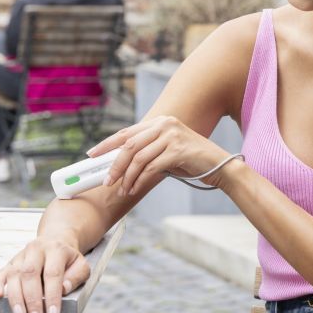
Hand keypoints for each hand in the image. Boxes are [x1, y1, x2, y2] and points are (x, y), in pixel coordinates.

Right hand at [0, 235, 90, 312]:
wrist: (56, 241)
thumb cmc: (69, 259)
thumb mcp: (82, 266)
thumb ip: (76, 277)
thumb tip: (63, 288)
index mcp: (56, 249)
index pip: (53, 273)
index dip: (52, 295)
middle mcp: (37, 249)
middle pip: (30, 273)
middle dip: (32, 299)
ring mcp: (22, 255)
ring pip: (14, 274)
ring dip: (15, 296)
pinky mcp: (11, 262)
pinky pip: (1, 272)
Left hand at [89, 115, 230, 196]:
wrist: (220, 167)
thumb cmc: (191, 162)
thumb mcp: (167, 151)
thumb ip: (147, 152)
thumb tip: (119, 164)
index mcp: (160, 121)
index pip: (127, 131)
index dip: (107, 143)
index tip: (92, 154)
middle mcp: (165, 124)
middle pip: (129, 145)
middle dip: (114, 165)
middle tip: (106, 181)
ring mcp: (172, 136)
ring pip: (139, 158)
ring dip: (127, 177)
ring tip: (122, 190)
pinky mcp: (178, 150)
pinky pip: (151, 168)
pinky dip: (140, 181)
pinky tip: (135, 189)